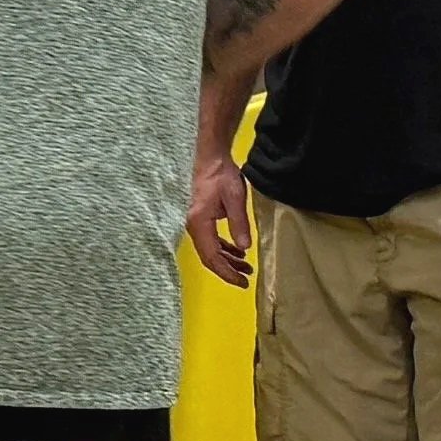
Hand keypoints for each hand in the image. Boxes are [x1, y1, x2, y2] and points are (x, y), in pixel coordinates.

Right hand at [186, 153, 252, 287]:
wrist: (209, 157)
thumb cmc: (221, 175)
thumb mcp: (235, 198)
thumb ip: (239, 224)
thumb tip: (244, 248)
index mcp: (199, 222)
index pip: (211, 256)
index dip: (227, 272)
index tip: (242, 282)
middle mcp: (193, 226)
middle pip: (209, 256)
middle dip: (227, 270)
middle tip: (246, 279)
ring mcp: (195, 222)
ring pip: (210, 249)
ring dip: (228, 259)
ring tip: (247, 267)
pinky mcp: (200, 218)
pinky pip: (211, 239)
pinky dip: (224, 247)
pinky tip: (238, 250)